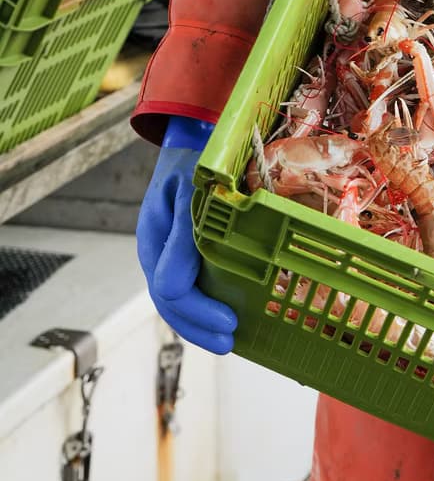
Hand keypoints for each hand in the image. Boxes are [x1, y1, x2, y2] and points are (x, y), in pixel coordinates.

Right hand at [136, 117, 237, 354]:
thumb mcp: (188, 189)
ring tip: (232, 340)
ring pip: (179, 300)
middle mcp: (159, 253)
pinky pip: (193, 284)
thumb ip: (182, 237)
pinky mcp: (187, 251)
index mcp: (154, 240)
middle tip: (231, 342)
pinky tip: (233, 314)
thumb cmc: (194, 159)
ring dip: (203, 324)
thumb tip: (173, 288)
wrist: (195, 138)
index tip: (229, 322)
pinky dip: (209, 304)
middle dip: (200, 327)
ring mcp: (171, 254)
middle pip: (171, 304)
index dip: (199, 312)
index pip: (170, 290)